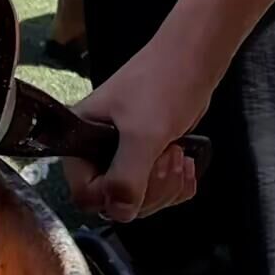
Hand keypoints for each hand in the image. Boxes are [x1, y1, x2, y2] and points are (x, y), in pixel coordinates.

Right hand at [60, 48, 207, 222]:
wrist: (193, 60)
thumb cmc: (162, 86)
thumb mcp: (143, 133)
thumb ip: (126, 177)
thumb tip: (119, 213)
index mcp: (81, 140)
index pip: (84, 192)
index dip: (113, 195)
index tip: (138, 179)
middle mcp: (96, 150)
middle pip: (115, 201)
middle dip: (149, 189)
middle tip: (165, 159)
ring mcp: (122, 154)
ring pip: (139, 199)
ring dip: (166, 186)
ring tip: (177, 155)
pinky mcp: (146, 155)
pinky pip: (157, 190)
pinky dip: (176, 184)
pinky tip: (185, 161)